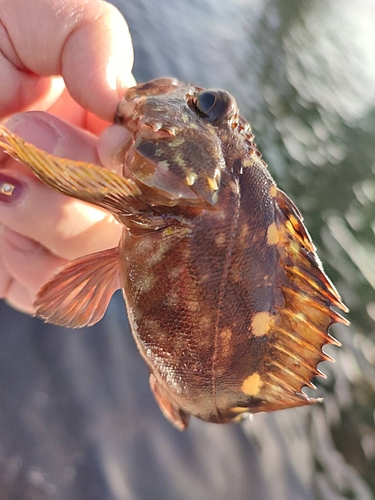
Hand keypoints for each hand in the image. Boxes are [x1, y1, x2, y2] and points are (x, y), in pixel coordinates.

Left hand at [0, 0, 134, 313]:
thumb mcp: (35, 19)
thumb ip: (92, 37)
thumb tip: (119, 104)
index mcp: (121, 140)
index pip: (168, 175)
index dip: (142, 168)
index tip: (104, 137)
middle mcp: (108, 193)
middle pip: (137, 230)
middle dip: (81, 186)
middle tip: (22, 133)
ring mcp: (73, 238)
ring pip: (94, 265)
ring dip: (44, 217)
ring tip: (1, 173)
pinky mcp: (35, 274)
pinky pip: (52, 292)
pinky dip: (23, 259)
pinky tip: (1, 215)